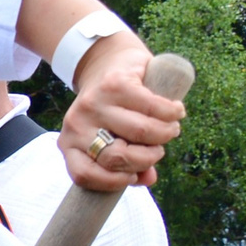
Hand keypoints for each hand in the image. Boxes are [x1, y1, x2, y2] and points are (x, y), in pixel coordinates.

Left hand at [60, 34, 181, 191]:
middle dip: (147, 157)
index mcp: (68, 145)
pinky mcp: (115, 84)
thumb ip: (128, 163)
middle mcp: (76, 126)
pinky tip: (177, 113)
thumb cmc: (112, 112)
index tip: (133, 176)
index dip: (113, 182)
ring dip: (164, 135)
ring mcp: (94, 103)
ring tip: (171, 131)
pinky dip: (171, 113)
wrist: (107, 64)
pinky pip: (152, 107)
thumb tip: (148, 180)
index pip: (84, 175)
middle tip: (159, 149)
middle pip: (117, 156)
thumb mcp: (113, 138)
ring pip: (138, 132)